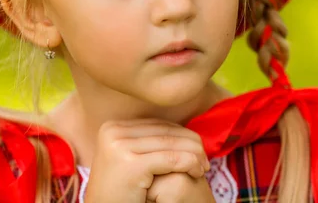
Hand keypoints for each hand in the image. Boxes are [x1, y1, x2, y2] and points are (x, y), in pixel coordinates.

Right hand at [84, 118, 210, 202]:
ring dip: (194, 155)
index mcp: (113, 127)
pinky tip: (197, 172)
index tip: (197, 148)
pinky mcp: (131, 164)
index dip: (181, 135)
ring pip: (171, 144)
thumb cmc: (121, 191)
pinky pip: (171, 159)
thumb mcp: (128, 159)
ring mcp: (120, 147)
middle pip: (165, 132)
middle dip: (190, 144)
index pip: (157, 125)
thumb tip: (178, 129)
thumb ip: (145, 142)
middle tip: (205, 158)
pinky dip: (189, 164)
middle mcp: (113, 132)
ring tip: (204, 166)